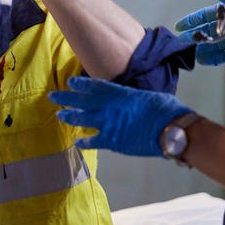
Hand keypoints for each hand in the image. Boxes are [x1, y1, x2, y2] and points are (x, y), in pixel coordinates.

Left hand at [49, 77, 192, 156]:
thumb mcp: (151, 97)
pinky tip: (77, 143)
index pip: (96, 87)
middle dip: (67, 98)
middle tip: (53, 96)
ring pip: (83, 118)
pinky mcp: (113, 141)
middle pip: (83, 101)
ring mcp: (109, 124)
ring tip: (59, 115)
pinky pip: (94, 141)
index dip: (82, 84)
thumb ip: (137, 99)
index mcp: (121, 94)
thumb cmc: (167, 111)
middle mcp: (110, 107)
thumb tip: (137, 101)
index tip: (71, 82)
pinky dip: (85, 142)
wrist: (172, 130)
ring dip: (70, 116)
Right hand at [174, 0, 224, 65]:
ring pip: (212, 44)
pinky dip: (210, 58)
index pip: (205, 15)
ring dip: (199, 48)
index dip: (191, 20)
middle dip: (193, 35)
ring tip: (188, 51)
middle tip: (181, 40)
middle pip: (206, 31)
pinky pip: (222, 56)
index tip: (178, 26)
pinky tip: (200, 59)